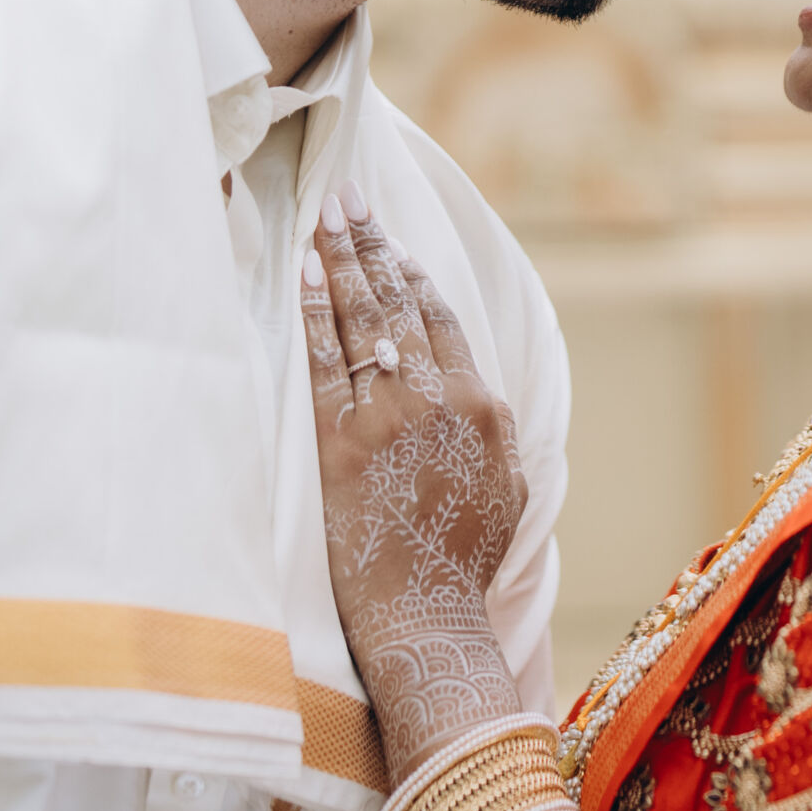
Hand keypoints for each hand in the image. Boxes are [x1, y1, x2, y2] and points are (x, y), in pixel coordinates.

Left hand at [303, 185, 528, 781]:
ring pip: (362, 318)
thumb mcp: (509, 490)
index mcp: (483, 406)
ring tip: (326, 212)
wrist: (425, 617)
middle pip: (398, 303)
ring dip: (341, 259)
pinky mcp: (340, 442)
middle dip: (370, 243)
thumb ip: (496, 433)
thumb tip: (480, 398)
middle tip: (347, 194)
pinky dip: (314, 311)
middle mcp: (438, 399)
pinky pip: (323, 360)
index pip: (442, 318)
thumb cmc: (467, 563)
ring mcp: (387, 417)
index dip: (412, 272)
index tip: (391, 239)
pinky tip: (302, 272)